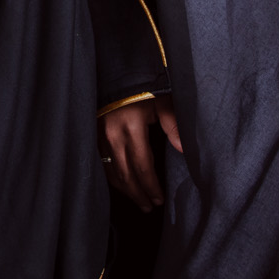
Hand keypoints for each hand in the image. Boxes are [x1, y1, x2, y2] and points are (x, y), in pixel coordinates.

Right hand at [98, 95, 181, 209]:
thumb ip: (172, 124)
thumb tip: (185, 150)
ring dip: (125, 190)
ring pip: (112, 172)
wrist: (112, 71)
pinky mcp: (93, 135)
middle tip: (149, 207)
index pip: (142, 166)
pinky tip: (120, 185)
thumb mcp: (160, 100)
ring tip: (138, 202)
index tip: (159, 198)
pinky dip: (112, 178)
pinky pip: (102, 163)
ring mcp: (100, 137)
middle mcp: (113, 136)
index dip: (151, 186)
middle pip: (126, 174)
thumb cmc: (140, 86)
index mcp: (131, 128)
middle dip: (138, 194)